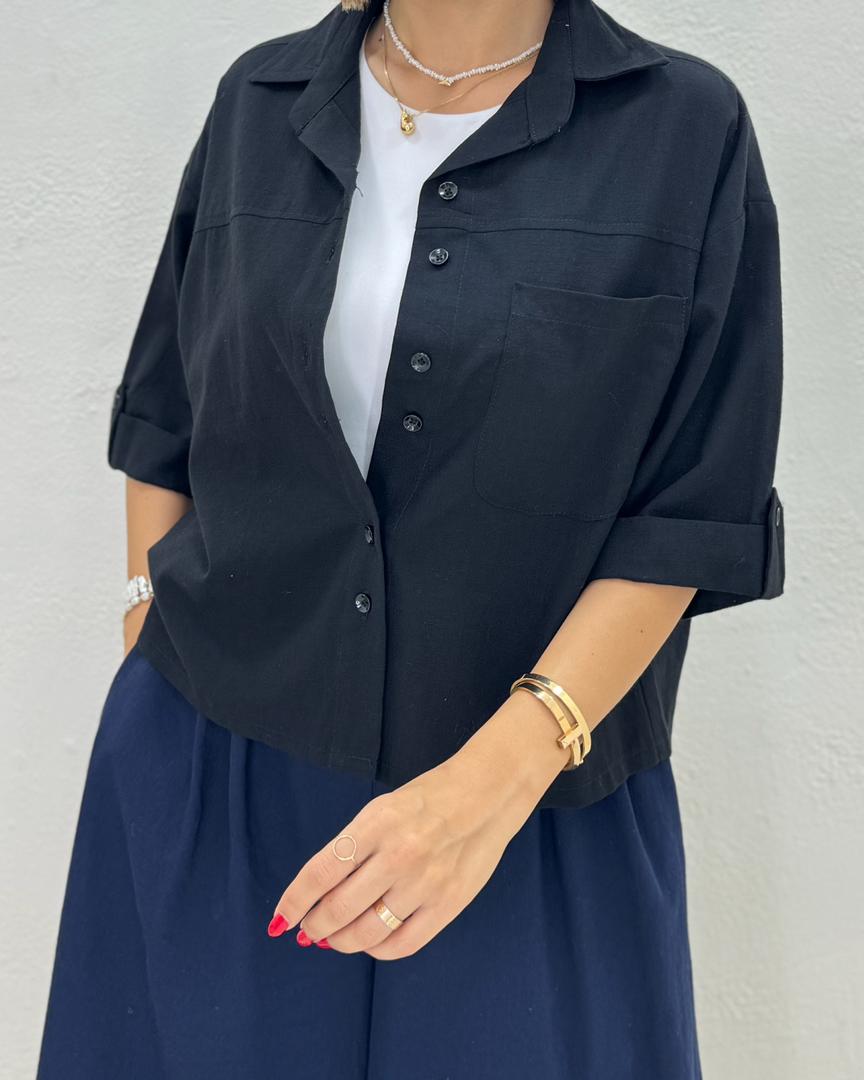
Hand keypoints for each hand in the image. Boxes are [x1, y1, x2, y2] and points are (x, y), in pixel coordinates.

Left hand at [265, 722, 552, 959]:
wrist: (487, 794)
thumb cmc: (428, 800)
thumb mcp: (381, 810)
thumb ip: (350, 849)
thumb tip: (317, 896)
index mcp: (376, 824)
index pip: (319, 873)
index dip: (293, 902)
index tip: (281, 918)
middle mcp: (399, 854)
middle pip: (338, 910)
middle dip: (314, 927)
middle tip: (309, 931)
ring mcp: (425, 882)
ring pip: (367, 934)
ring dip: (342, 942)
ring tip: (336, 938)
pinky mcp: (449, 903)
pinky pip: (402, 945)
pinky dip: (378, 951)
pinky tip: (371, 942)